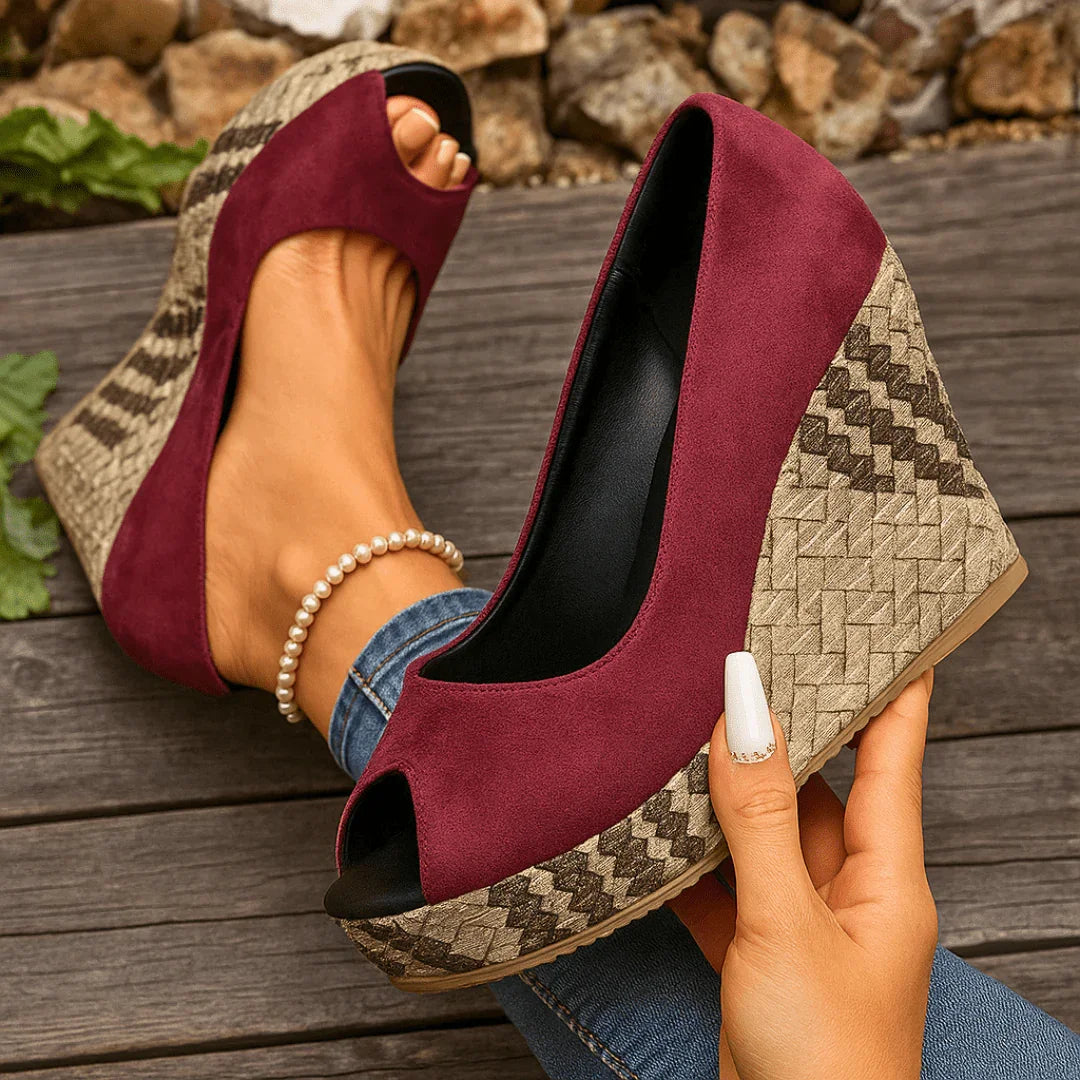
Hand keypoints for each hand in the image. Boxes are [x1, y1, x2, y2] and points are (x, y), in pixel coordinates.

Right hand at [669, 654, 937, 1079]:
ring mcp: (800, 923)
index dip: (895, 686)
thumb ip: (759, 817)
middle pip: (819, 785)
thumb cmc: (826, 1061)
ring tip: (693, 722)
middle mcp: (847, 890)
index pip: (894, 755)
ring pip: (763, 833)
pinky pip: (725, 885)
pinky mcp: (757, 955)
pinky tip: (658, 826)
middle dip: (789, 725)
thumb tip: (746, 715)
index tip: (885, 625)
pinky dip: (693, 858)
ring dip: (729, 790)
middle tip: (755, 659)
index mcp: (884, 876)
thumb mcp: (786, 924)